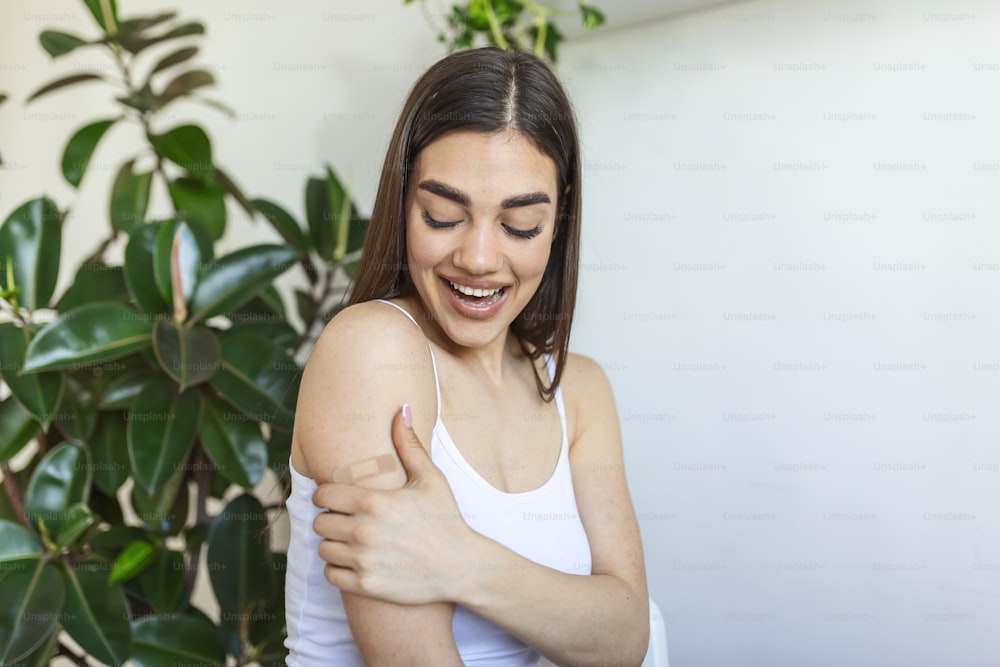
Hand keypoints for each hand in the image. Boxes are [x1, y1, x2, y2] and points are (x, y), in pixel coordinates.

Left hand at [312, 405, 472, 604]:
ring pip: (323, 549)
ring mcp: (364, 560)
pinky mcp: (366, 584)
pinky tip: (356, 560)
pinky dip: (338, 568)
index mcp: (374, 501)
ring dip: (334, 544)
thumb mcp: (431, 478)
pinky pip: (330, 574)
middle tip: (348, 520)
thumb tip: (402, 410)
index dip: (329, 495)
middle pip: (320, 522)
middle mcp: (364, 531)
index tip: (340, 498)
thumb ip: (409, 445)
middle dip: (331, 519)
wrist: (462, 566)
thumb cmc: (446, 520)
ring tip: (352, 540)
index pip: (324, 494)